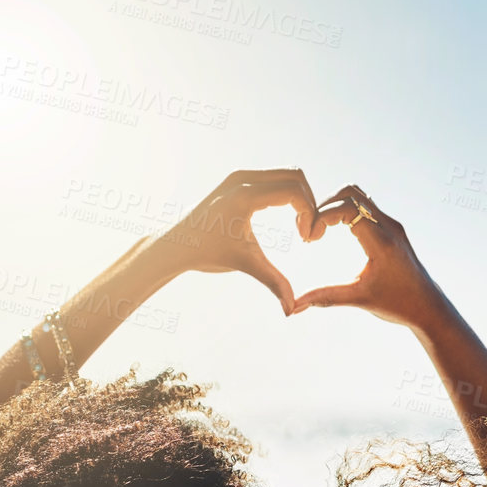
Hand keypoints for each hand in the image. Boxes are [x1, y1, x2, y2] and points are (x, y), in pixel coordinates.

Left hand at [155, 169, 318, 313]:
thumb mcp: (246, 264)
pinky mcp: (237, 179)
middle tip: (306, 233)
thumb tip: (291, 311)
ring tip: (298, 228)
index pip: (294, 191)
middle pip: (295, 177)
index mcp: (245, 195)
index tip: (307, 238)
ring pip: (286, 175)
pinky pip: (274, 179)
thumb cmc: (207, 254)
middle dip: (309, 203)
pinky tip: (286, 219)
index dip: (310, 213)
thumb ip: (273, 283)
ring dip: (299, 198)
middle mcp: (243, 178)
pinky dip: (287, 194)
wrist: (177, 244)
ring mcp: (239, 176)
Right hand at [292, 184, 444, 328]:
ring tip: (321, 228)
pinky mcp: (393, 230)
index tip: (310, 238)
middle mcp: (388, 227)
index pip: (346, 208)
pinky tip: (336, 231)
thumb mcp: (359, 300)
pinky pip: (367, 208)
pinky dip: (347, 211)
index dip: (321, 216)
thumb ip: (325, 298)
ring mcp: (392, 226)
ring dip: (336, 205)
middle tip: (312, 229)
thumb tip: (294, 307)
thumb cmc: (398, 305)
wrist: (429, 308)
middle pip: (350, 193)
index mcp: (381, 241)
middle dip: (325, 205)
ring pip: (359, 197)